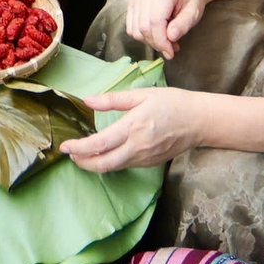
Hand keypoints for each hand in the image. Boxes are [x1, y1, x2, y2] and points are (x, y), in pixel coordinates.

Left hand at [58, 86, 199, 171]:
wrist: (198, 121)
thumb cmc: (171, 103)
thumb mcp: (142, 95)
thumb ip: (113, 99)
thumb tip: (88, 100)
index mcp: (134, 126)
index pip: (100, 143)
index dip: (79, 148)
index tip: (65, 146)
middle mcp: (138, 147)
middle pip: (103, 164)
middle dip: (82, 162)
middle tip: (70, 154)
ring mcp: (144, 158)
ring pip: (113, 168)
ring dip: (94, 164)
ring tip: (82, 154)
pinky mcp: (150, 163)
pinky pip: (125, 166)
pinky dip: (110, 163)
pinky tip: (104, 154)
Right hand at [125, 0, 209, 58]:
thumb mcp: (194, 13)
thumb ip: (183, 25)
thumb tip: (170, 38)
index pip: (155, 21)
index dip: (161, 41)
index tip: (170, 53)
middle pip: (144, 26)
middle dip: (156, 43)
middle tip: (169, 49)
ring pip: (135, 29)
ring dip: (149, 41)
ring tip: (164, 41)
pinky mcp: (131, 2)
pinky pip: (130, 26)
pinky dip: (142, 35)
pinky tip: (155, 34)